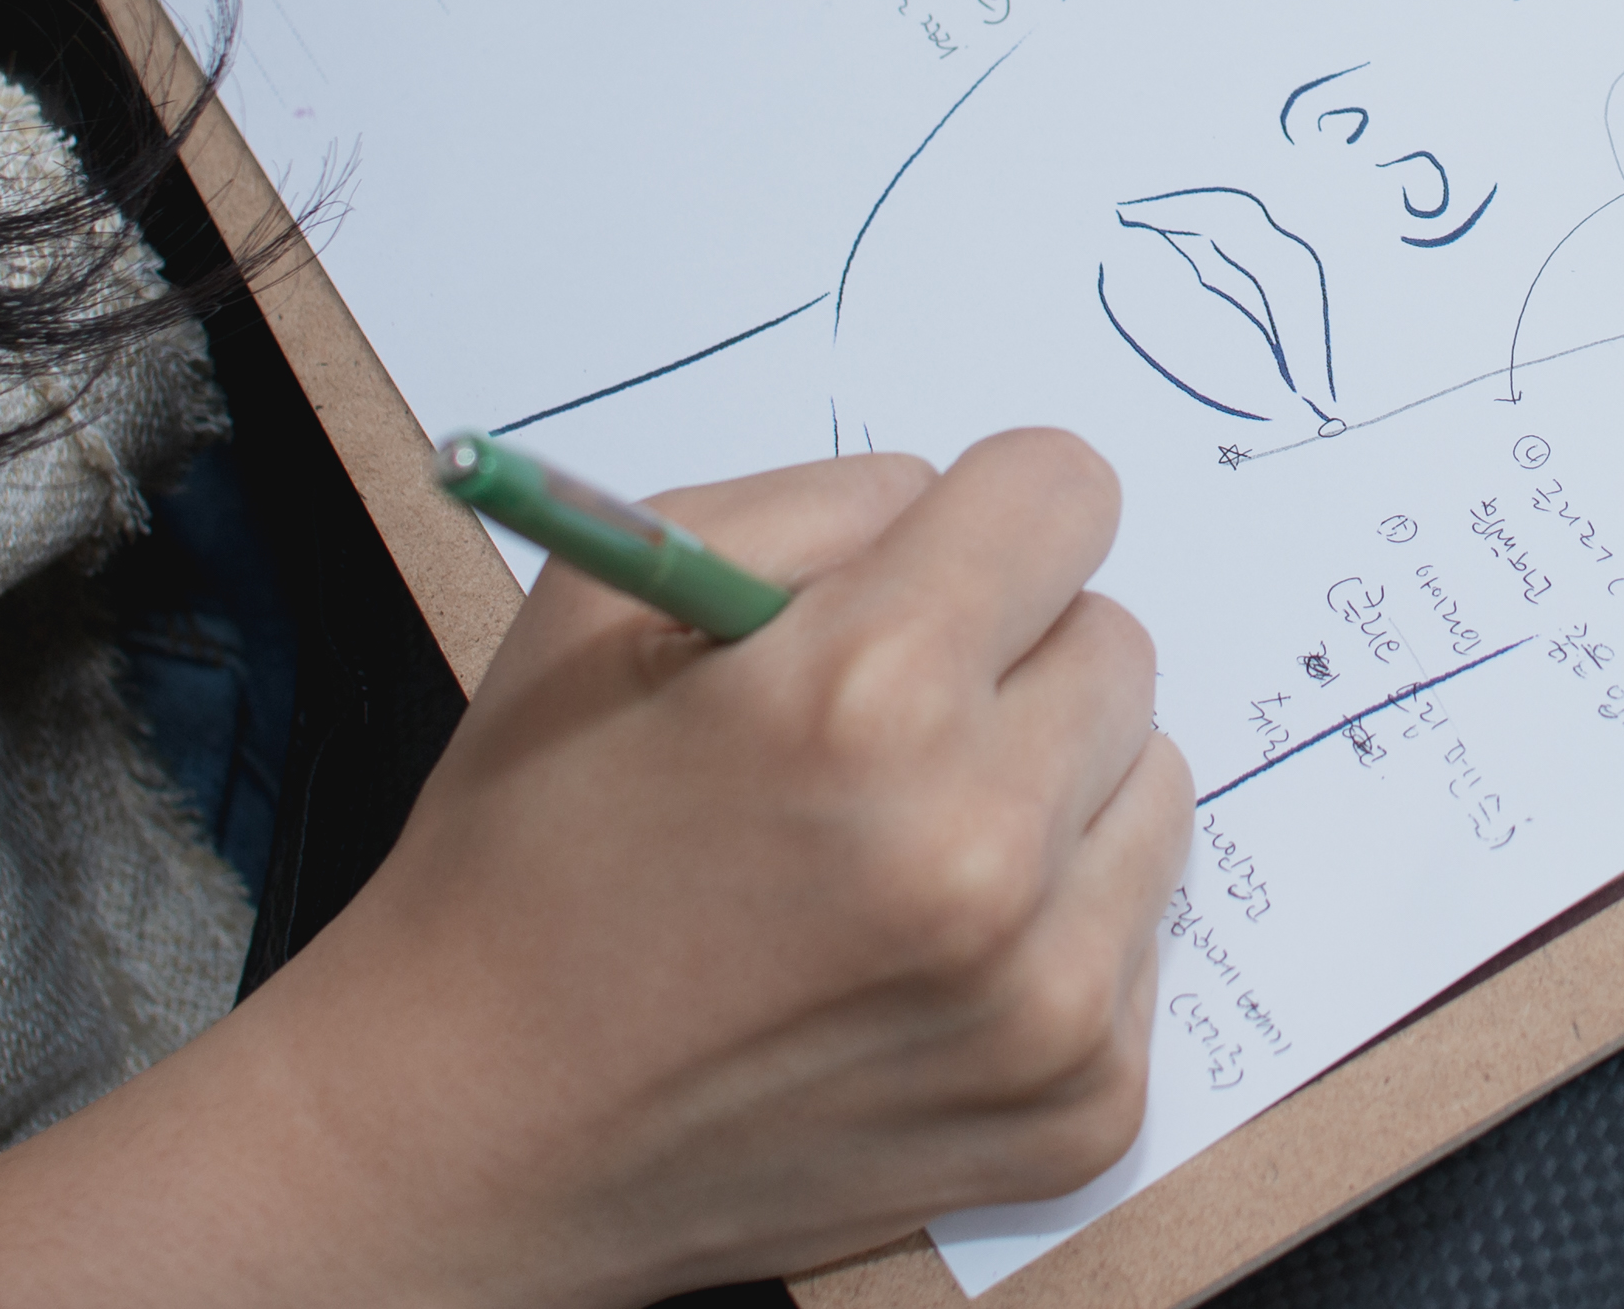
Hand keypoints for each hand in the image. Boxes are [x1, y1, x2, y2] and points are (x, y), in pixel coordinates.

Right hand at [0, 431, 1189, 1307]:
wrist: (471, 1129)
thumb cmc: (529, 846)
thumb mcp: (613, 598)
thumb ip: (821, 505)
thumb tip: (965, 506)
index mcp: (869, 691)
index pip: (1068, 493)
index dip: (991, 519)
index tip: (943, 570)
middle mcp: (982, 846)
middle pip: (1118, 643)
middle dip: (1014, 660)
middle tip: (882, 733)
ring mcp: (1045, 999)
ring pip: (1152, 785)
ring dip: (1054, 794)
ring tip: (899, 850)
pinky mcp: (1080, 1109)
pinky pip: (1138, 939)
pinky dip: (1052, 935)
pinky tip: (917, 965)